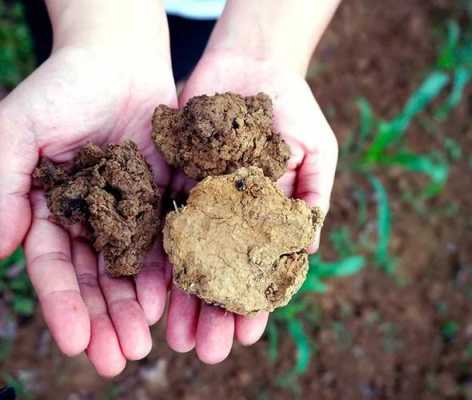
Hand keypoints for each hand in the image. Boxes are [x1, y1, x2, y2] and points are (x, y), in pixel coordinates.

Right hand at [0, 43, 175, 376]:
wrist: (119, 55)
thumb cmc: (61, 84)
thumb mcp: (16, 129)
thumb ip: (4, 188)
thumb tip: (0, 250)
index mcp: (50, 209)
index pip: (53, 268)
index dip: (62, 305)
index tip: (73, 341)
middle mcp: (89, 218)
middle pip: (94, 280)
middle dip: (103, 320)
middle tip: (115, 360)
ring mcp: (127, 211)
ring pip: (130, 269)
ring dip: (136, 308)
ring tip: (145, 345)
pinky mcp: (162, 197)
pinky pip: (165, 241)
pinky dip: (167, 272)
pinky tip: (172, 302)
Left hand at [165, 50, 337, 363]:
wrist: (251, 66)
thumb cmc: (293, 109)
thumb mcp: (316, 150)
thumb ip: (313, 194)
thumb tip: (308, 249)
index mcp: (268, 218)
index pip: (261, 271)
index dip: (255, 303)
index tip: (248, 335)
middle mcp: (233, 218)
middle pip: (223, 274)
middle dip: (216, 313)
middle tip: (207, 352)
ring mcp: (203, 203)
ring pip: (192, 259)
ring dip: (186, 300)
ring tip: (178, 338)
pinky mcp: (175, 182)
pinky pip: (166, 223)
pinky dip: (161, 257)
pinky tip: (154, 289)